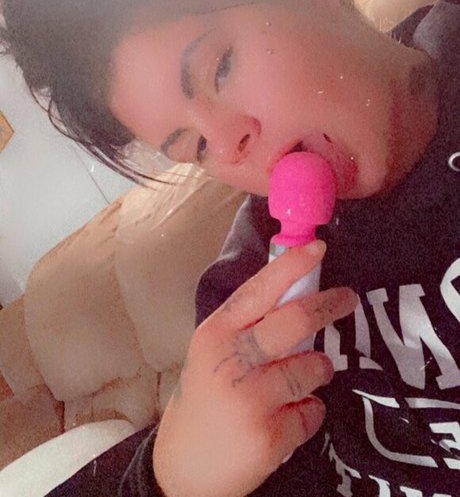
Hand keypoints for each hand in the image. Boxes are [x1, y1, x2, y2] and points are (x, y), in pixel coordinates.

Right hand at [153, 240, 356, 496]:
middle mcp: (231, 361)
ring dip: (319, 370)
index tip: (318, 248)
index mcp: (216, 333)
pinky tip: (288, 417)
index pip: (259, 290)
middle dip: (329, 305)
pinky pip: (314, 411)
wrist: (184, 468)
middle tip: (348, 298)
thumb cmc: (205, 397)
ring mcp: (250, 400)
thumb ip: (248, 326)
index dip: (292, 266)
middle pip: (295, 320)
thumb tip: (300, 291)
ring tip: (303, 378)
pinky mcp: (269, 436)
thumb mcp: (213, 352)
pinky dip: (309, 411)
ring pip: (314, 367)